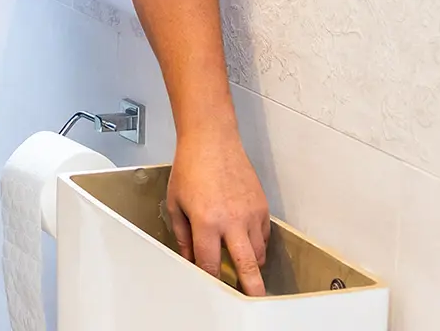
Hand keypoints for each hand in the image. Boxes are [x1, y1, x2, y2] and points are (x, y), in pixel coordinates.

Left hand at [165, 133, 270, 295]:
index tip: (213, 286)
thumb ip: (183, 235)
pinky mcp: (262, 206)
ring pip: (258, 252)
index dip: (212, 279)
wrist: (212, 141)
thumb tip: (190, 258)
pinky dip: (257, 243)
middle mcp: (232, 220)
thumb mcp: (175, 204)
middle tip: (254, 299)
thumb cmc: (190, 168)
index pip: (211, 263)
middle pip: (246, 265)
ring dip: (251, 264)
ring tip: (245, 269)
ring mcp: (250, 213)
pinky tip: (246, 241)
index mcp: (207, 222)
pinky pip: (264, 235)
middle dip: (251, 288)